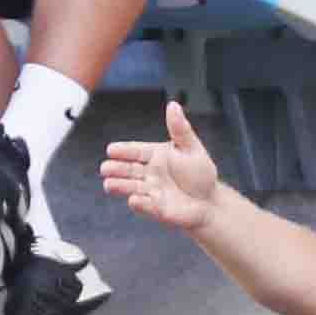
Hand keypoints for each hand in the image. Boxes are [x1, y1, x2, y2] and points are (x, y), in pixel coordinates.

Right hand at [100, 100, 219, 234]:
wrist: (210, 202)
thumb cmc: (200, 173)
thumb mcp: (191, 148)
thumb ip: (180, 129)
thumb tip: (173, 104)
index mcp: (155, 156)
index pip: (136, 151)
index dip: (124, 151)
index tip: (111, 150)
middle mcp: (149, 173)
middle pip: (129, 170)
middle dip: (116, 169)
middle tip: (105, 168)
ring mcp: (152, 192)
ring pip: (132, 188)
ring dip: (120, 186)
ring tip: (109, 184)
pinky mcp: (158, 209)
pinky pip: (147, 206)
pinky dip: (140, 204)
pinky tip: (133, 200)